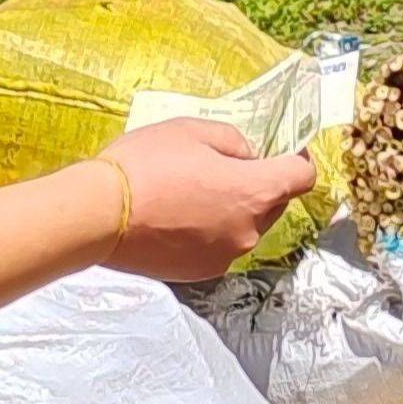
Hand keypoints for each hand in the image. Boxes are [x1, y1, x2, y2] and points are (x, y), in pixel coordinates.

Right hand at [100, 119, 320, 279]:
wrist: (100, 214)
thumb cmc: (146, 164)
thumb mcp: (192, 130)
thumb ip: (233, 141)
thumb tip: (247, 158)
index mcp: (253, 192)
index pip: (302, 177)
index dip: (298, 161)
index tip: (285, 152)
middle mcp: (248, 230)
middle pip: (274, 204)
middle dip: (259, 185)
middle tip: (224, 168)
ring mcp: (225, 256)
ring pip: (244, 228)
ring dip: (232, 211)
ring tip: (192, 194)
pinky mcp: (200, 273)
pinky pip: (218, 246)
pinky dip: (209, 232)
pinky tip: (178, 218)